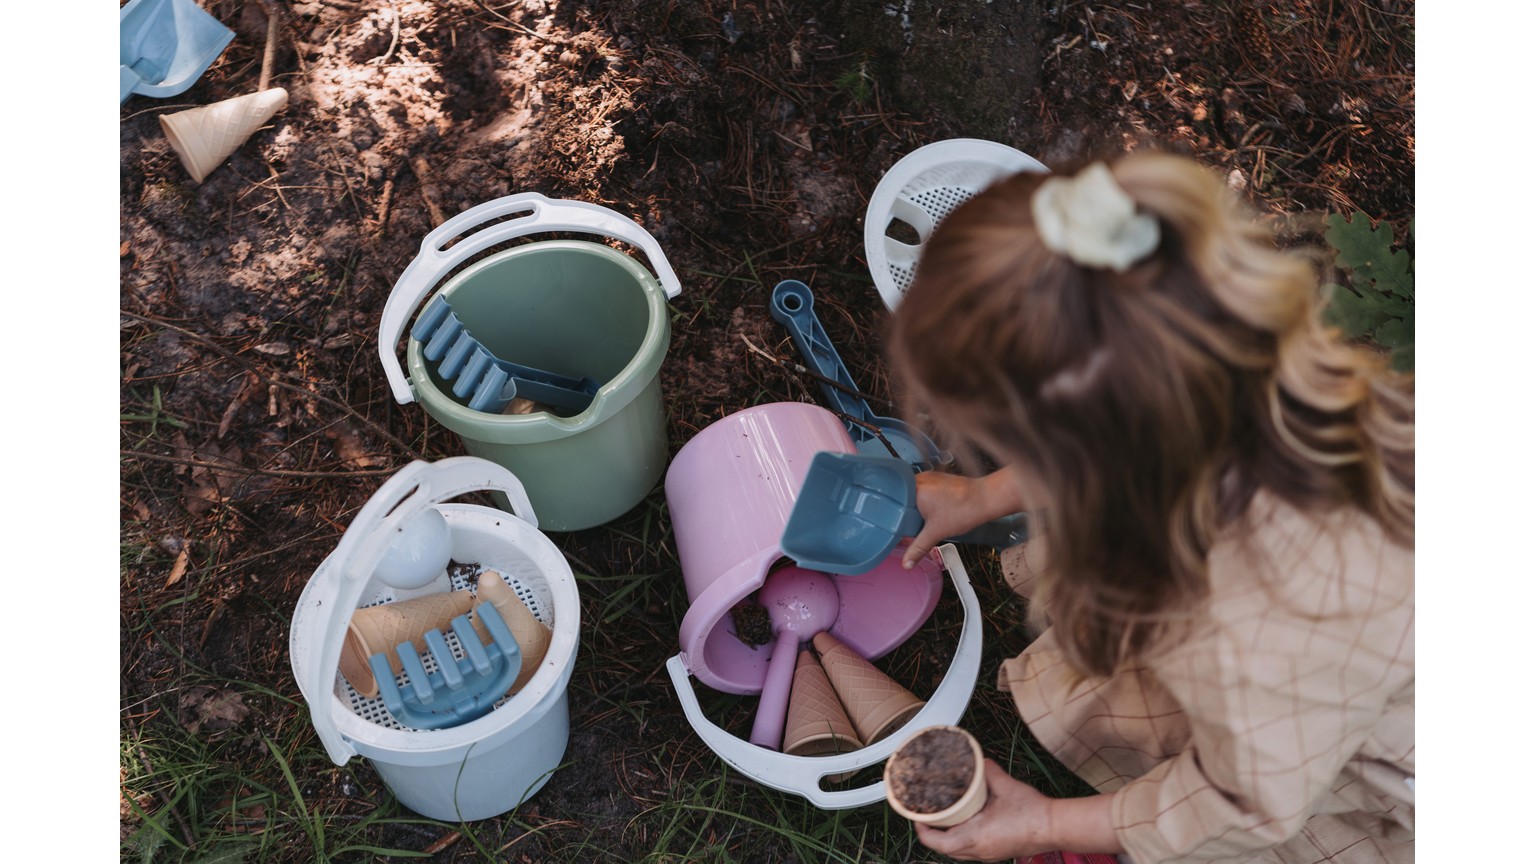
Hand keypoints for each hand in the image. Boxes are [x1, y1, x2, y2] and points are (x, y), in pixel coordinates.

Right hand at [901, 470, 1024, 568]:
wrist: (987, 499)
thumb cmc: (965, 509)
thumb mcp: (936, 532)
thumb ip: (918, 548)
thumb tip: (907, 562)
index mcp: (914, 488)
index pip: (892, 502)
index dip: (891, 517)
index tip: (892, 527)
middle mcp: (920, 479)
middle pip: (902, 499)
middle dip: (906, 515)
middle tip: (910, 527)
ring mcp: (929, 478)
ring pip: (913, 496)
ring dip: (916, 509)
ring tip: (923, 520)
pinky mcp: (938, 480)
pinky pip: (923, 493)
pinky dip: (925, 504)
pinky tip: (932, 513)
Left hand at [913, 760, 1053, 860]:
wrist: (1054, 828)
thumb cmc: (1032, 812)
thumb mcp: (1005, 785)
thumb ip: (988, 771)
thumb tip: (978, 761)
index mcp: (975, 837)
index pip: (937, 842)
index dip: (922, 830)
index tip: (917, 816)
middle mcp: (978, 851)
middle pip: (944, 849)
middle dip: (932, 833)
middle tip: (927, 815)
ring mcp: (988, 855)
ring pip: (957, 852)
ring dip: (947, 837)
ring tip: (943, 818)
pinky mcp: (996, 854)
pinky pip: (970, 850)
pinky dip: (961, 839)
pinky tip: (965, 824)